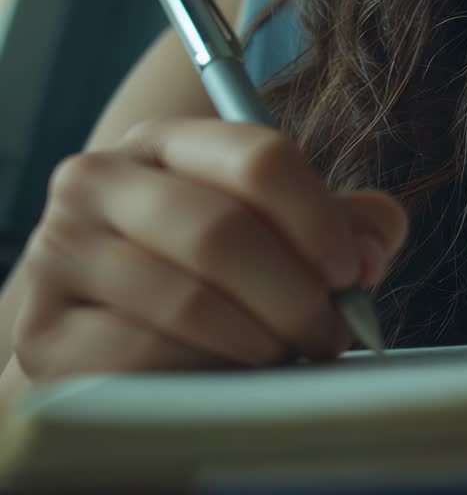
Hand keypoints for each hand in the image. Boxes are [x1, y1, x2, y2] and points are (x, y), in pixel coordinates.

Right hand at [12, 118, 408, 384]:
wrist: (107, 337)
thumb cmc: (209, 279)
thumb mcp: (277, 234)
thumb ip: (342, 226)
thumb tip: (371, 246)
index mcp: (165, 141)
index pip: (258, 157)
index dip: (320, 219)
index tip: (353, 270)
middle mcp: (99, 181)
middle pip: (223, 232)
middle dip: (297, 295)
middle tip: (330, 332)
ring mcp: (60, 253)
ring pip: (189, 301)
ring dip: (261, 341)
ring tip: (285, 355)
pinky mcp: (44, 332)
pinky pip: (146, 356)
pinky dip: (206, 373)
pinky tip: (225, 375)